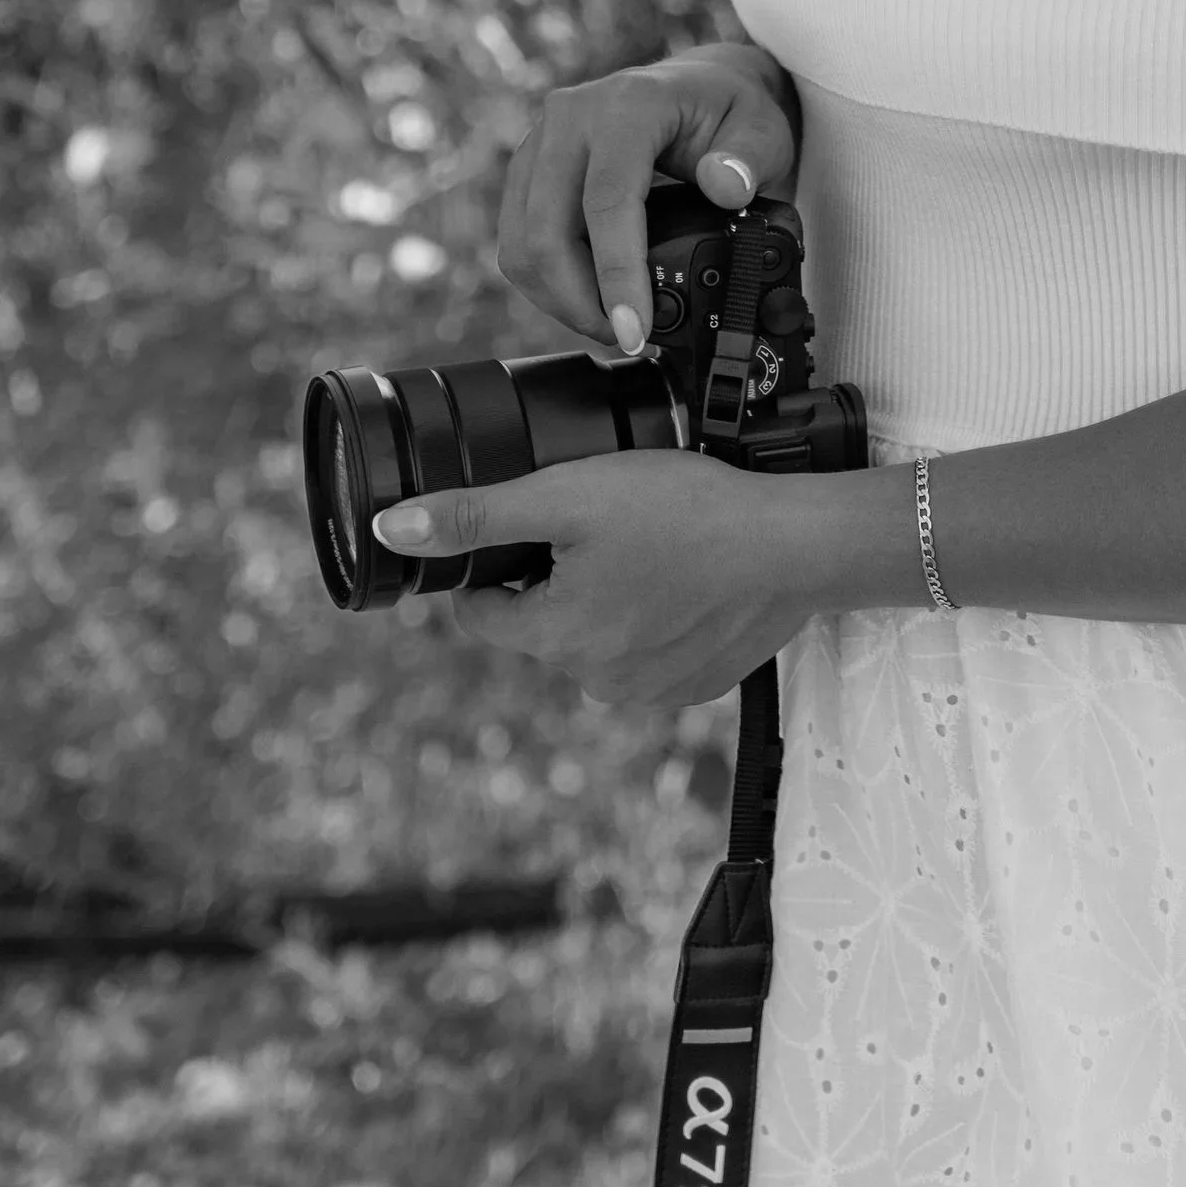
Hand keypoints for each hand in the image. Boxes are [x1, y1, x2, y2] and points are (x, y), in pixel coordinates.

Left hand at [371, 449, 815, 711]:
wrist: (794, 546)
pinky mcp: (694, 689)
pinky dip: (656, 621)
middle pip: (542, 623)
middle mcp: (593, 681)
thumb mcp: (569, 493)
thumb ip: (477, 515)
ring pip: (596, 639)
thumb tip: (391, 531)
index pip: (482, 611)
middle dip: (557, 576)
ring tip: (651, 546)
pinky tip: (684, 579)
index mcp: (553, 637)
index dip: (495, 562)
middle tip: (605, 521)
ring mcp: (648, 692)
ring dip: (607, 600)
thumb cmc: (686, 510)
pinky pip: (648, 655)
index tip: (533, 526)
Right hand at [498, 47, 798, 355]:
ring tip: (609, 324)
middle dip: (580, 301)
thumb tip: (726, 185)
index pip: (608, 200)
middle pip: (548, 229)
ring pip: (521, 241)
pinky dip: (545, 280)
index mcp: (628, 104)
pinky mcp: (528, 168)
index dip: (617, 273)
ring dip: (558, 297)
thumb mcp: (763, 128)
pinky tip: (584, 298)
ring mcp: (541, 141)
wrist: (700, 87)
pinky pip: (516, 238)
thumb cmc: (729, 110)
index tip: (635, 329)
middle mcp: (570, 117)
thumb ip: (751, 157)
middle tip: (625, 337)